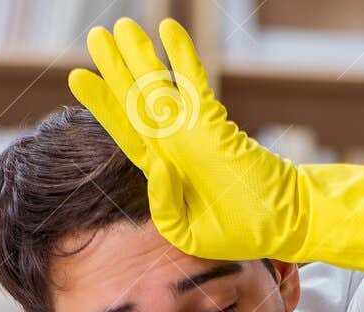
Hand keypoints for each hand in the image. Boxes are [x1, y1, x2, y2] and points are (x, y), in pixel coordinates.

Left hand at [68, 17, 363, 276]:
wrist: (284, 224)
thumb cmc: (241, 231)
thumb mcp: (188, 232)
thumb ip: (163, 204)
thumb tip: (155, 165)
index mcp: (165, 172)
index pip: (127, 131)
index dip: (104, 104)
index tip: (79, 76)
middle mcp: (176, 145)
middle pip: (137, 100)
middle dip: (116, 67)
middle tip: (96, 34)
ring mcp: (195, 131)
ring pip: (159, 86)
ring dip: (140, 56)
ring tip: (120, 26)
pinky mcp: (216, 124)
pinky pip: (194, 84)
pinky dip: (182, 56)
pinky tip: (168, 29)